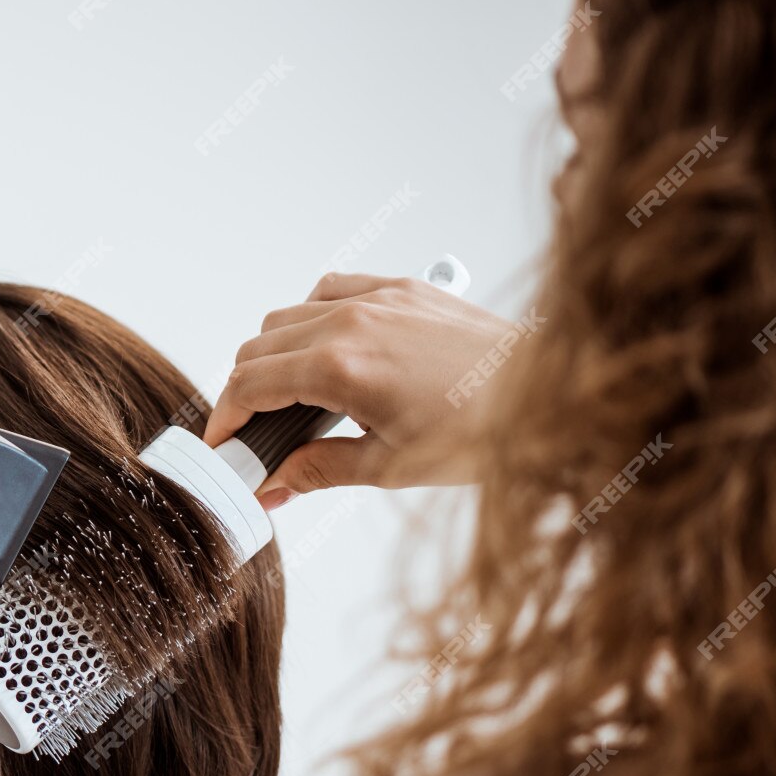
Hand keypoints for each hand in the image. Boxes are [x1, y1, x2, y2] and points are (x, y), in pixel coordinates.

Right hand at [202, 273, 522, 502]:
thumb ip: (316, 470)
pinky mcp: (403, 287)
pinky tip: (329, 353)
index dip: (225, 419)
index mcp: (340, 368)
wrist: (552, 396)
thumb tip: (271, 488)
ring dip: (275, 354)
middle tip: (256, 432)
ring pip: (289, 315)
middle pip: (258, 347)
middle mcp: (350, 321)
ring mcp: (377, 297)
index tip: (224, 444)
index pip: (249, 384)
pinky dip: (313, 319)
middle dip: (245, 391)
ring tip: (293, 398)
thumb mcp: (389, 467)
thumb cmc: (483, 433)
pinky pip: (332, 289)